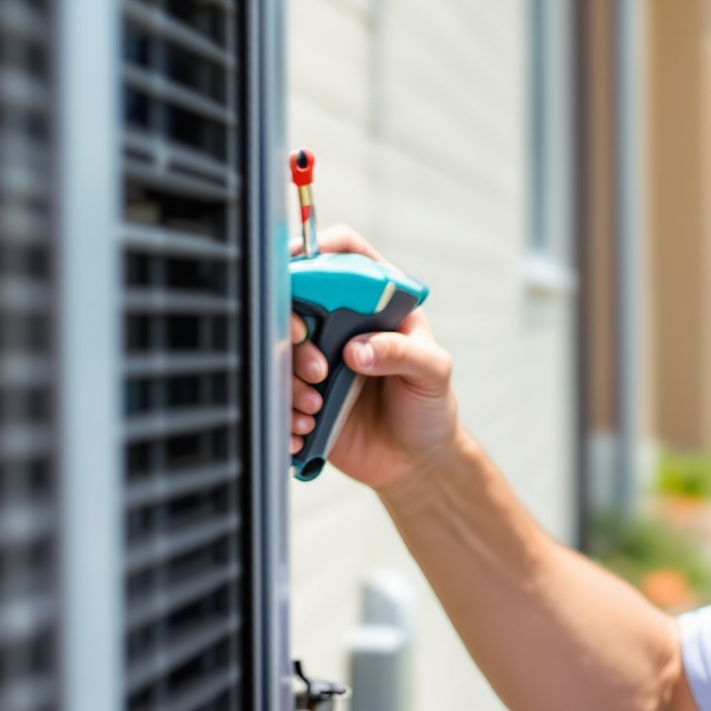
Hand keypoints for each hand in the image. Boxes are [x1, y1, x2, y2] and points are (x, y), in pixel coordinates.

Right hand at [288, 225, 460, 488]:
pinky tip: (305, 429)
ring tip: (316, 408)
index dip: (320, 248)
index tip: (301, 261)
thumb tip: (356, 349)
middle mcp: (343, 324)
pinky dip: (285, 411)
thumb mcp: (433, 373)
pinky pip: (277, 392)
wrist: (414, 462)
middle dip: (293, 327)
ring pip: (280, 347)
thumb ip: (403, 353)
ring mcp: (320, 358)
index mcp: (377, 303)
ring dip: (289, 378)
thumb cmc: (430, 407)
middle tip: (315, 366)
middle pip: (298, 298)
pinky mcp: (303, 393)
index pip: (346, 254)